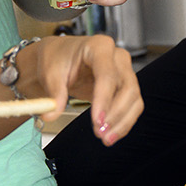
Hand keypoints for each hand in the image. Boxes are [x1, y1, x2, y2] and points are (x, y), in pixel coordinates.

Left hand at [17, 35, 140, 145]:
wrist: (60, 56)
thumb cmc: (58, 58)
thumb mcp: (51, 73)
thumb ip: (55, 94)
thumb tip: (51, 113)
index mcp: (98, 47)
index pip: (107, 74)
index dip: (104, 99)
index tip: (97, 120)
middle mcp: (116, 57)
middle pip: (127, 87)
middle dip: (116, 114)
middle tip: (100, 132)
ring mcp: (123, 70)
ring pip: (134, 98)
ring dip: (122, 121)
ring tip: (105, 138)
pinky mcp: (124, 86)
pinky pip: (132, 105)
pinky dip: (124, 122)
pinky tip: (111, 134)